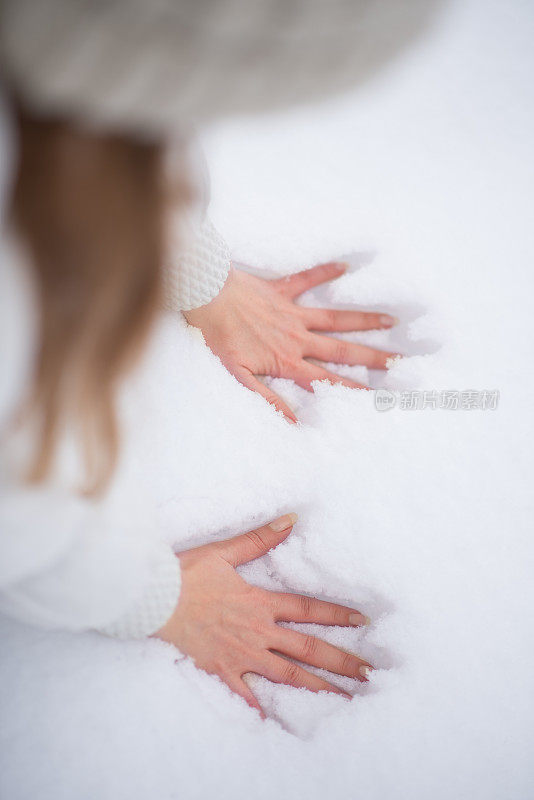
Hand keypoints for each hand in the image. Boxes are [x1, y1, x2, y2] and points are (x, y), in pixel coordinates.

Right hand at [155, 513, 371, 717]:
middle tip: (369, 674)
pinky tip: (279, 724)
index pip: (308, 609)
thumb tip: (291, 519)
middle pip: (307, 649)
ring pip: (288, 675)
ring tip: (345, 699)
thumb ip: (261, 539)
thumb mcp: (226, 551)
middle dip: (341, 661)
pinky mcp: (222, 670)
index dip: (338, 615)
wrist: (155, 599)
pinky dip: (262, 709)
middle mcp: (258, 631)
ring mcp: (242, 654)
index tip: (363, 622)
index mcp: (261, 603)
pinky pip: (246, 695)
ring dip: (318, 687)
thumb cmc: (188, 573)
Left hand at [184, 262, 399, 421]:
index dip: (353, 388)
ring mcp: (291, 312)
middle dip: (372, 357)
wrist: (202, 294)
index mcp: (286, 360)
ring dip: (363, 320)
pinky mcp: (280, 290)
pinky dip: (326, 272)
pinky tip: (347, 266)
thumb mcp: (235, 374)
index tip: (379, 394)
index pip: (326, 380)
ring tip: (391, 320)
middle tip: (399, 360)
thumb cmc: (215, 335)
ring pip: (334, 318)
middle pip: (341, 350)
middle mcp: (296, 337)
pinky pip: (307, 280)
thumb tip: (291, 421)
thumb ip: (265, 397)